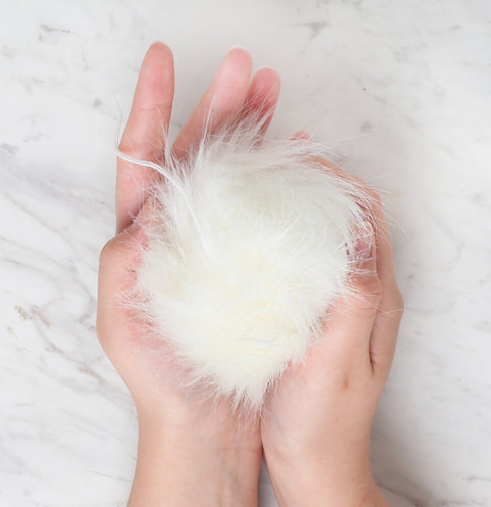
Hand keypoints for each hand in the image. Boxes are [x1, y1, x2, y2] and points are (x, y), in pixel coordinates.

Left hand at [97, 43, 280, 506]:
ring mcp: (218, 241)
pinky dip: (277, 177)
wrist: (205, 416)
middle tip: (249, 71)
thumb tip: (146, 207)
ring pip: (233, 172)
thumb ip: (124, 261)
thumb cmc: (159, 374)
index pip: (144, 156)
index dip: (152, 106)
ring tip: (275, 96)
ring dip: (253, 131)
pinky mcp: (249, 260)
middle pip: (197, 152)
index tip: (165, 62)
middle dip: (220, 107)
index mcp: (144, 234)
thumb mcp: (123, 319)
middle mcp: (181, 229)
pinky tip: (295, 155)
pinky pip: (263, 208)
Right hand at [261, 159, 403, 506]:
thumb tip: (357, 237)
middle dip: (314, 182)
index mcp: (372, 297)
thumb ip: (352, 302)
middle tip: (271, 164)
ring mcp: (337, 303)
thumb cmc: (324, 423)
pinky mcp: (314, 315)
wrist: (315, 464)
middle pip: (345, 218)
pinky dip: (282, 237)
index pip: (363, 217)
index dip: (334, 181)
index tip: (294, 161)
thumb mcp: (335, 364)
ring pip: (321, 235)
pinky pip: (303, 261)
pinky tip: (253, 235)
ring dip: (297, 206)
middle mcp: (360, 293)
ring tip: (258, 187)